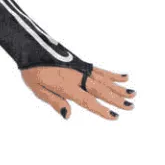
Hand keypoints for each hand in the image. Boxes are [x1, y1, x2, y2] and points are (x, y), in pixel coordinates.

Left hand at [20, 63, 135, 120]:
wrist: (29, 47)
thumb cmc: (31, 71)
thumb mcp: (37, 89)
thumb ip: (54, 101)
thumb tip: (68, 116)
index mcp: (65, 85)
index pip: (87, 100)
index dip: (101, 109)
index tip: (115, 116)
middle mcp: (76, 76)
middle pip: (100, 90)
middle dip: (117, 99)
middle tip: (132, 107)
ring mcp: (80, 68)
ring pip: (104, 79)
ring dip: (119, 87)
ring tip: (134, 94)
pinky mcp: (81, 62)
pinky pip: (99, 70)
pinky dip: (112, 74)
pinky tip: (125, 77)